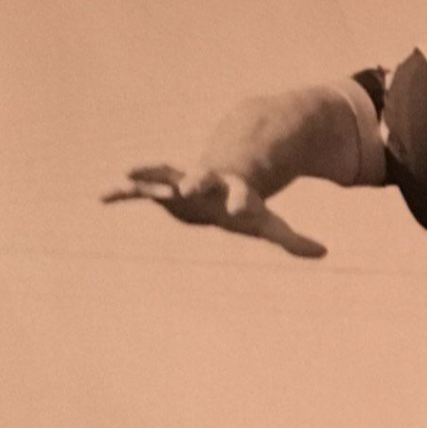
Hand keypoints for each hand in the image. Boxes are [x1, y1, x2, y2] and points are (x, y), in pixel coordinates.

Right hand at [101, 165, 326, 258]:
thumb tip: (324, 252)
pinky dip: (122, 192)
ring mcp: (181, 180)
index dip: (244, 202)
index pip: (244, 196)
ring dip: (149, 176)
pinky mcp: (161, 187)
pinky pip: (139, 189)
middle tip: (187, 184)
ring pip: (164, 174)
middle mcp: (207, 181)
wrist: (217, 181)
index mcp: (235, 190)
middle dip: (195, 180)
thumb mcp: (267, 224)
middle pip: (202, 178)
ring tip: (128, 174)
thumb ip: (293, 240)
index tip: (244, 210)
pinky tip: (102, 197)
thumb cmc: (242, 206)